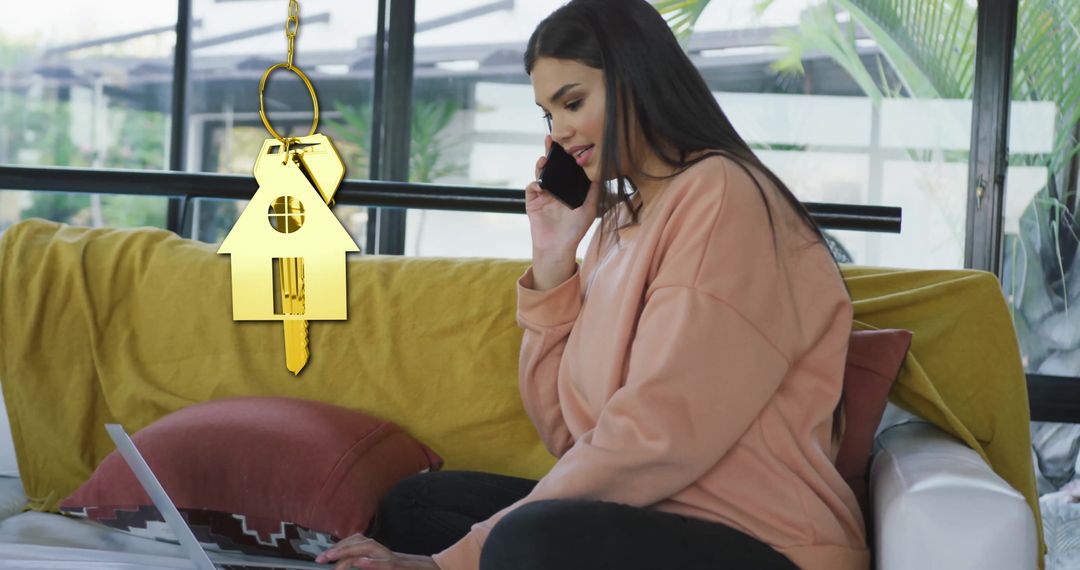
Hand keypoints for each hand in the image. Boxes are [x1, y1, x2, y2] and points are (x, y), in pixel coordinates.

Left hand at [315, 533, 438, 568]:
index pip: (355, 542)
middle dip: (338, 549)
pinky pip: (382, 564)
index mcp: (376, 551)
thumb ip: (367, 564)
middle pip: (358, 542)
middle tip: (321, 558)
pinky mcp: (395, 567)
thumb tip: (351, 564)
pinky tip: (358, 563)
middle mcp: (382, 551)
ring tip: (333, 558)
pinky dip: (370, 563)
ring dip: (348, 552)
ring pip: (367, 549)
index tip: (322, 557)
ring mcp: (390, 558)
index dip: (338, 546)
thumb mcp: (381, 565)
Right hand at [526, 135, 600, 255]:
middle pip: (551, 166)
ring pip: (540, 174)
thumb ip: (594, 190)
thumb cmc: (575, 229)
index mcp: (567, 188)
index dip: (565, 155)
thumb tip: (601, 171)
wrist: (559, 246)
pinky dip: (535, 184)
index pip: (565, 167)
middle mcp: (554, 188)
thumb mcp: (589, 208)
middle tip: (550, 140)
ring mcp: (543, 194)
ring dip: (541, 165)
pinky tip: (541, 185)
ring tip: (544, 160)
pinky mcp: (532, 202)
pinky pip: (531, 188)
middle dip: (550, 152)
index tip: (568, 142)